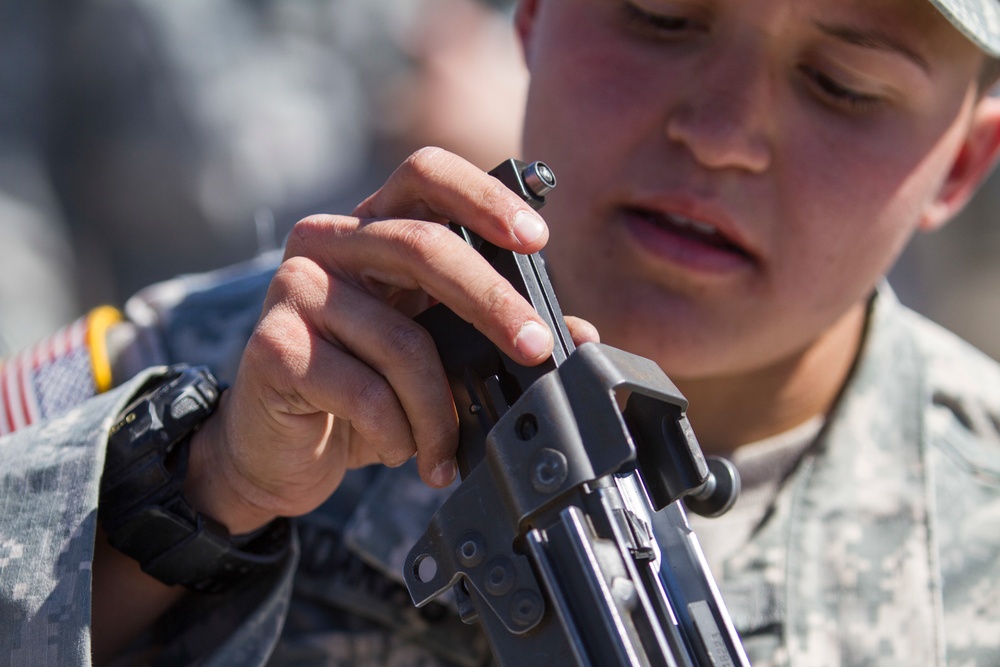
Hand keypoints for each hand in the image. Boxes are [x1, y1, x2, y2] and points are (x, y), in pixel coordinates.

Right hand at [185, 148, 597, 532]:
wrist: (280, 451)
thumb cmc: (363, 392)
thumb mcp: (436, 355)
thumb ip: (494, 333)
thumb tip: (579, 334)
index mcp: (372, 230)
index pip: (426, 176)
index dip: (484, 196)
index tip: (536, 239)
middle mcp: (328, 243)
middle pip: (423, 246)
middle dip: (492, 301)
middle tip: (534, 349)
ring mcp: (294, 288)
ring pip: (401, 338)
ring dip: (439, 407)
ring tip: (443, 445)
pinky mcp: (273, 345)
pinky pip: (364, 388)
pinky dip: (397, 430)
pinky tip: (394, 447)